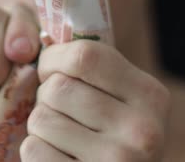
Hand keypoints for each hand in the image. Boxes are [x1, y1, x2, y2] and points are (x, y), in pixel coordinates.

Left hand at [22, 40, 171, 160]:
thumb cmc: (117, 135)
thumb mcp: (125, 99)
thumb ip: (96, 69)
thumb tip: (44, 36)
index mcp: (151, 95)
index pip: (85, 56)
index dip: (54, 58)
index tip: (48, 69)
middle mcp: (141, 129)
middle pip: (57, 88)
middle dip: (45, 95)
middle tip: (57, 109)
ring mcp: (117, 160)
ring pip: (41, 119)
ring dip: (39, 125)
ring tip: (60, 134)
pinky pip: (33, 151)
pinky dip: (35, 151)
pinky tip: (58, 156)